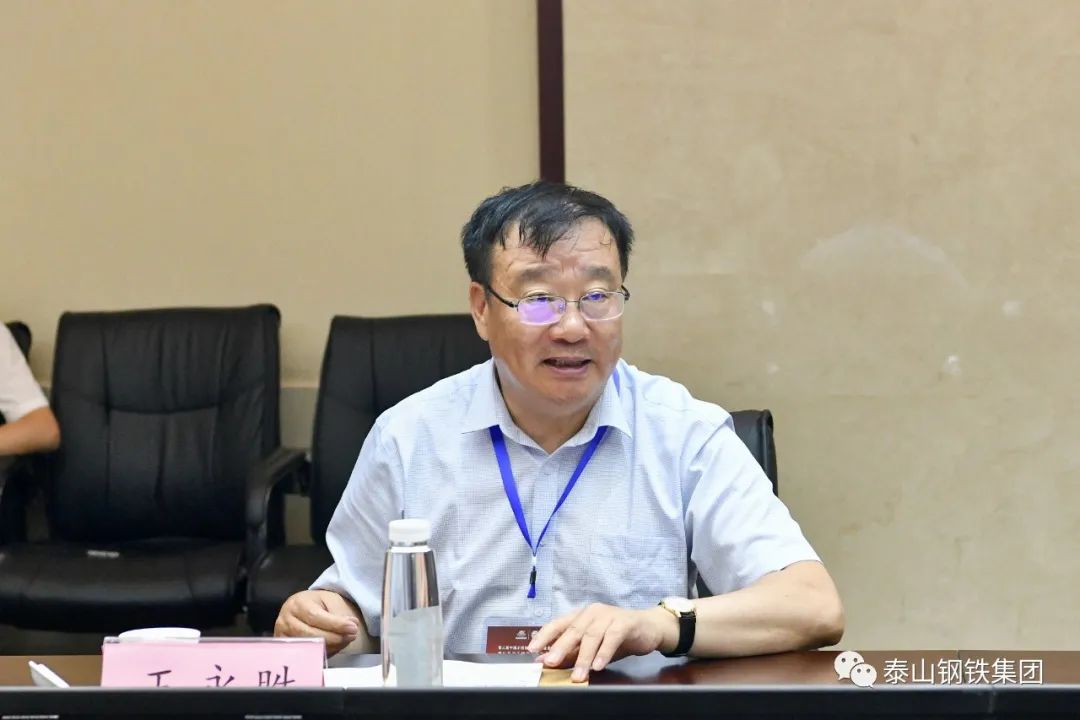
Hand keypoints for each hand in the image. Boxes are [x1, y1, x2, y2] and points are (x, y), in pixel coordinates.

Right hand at [274, 589, 361, 655]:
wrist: (303, 609)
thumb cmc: (316, 604)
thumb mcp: (328, 600)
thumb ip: (338, 614)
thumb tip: (351, 626)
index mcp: (297, 604)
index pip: (315, 616)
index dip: (335, 624)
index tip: (353, 628)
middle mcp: (286, 620)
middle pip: (311, 634)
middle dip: (335, 638)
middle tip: (351, 636)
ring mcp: (283, 637)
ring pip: (308, 647)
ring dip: (331, 646)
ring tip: (344, 641)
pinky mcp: (286, 650)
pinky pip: (306, 656)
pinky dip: (323, 653)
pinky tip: (334, 648)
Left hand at [527, 603, 676, 681]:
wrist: (650, 628)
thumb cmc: (618, 638)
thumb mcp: (591, 648)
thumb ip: (570, 653)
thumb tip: (544, 659)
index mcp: (581, 616)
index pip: (558, 624)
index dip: (544, 636)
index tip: (532, 650)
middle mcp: (592, 613)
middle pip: (573, 630)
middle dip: (560, 647)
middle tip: (550, 662)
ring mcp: (608, 616)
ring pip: (592, 636)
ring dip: (584, 657)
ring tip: (578, 675)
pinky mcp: (625, 622)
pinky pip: (612, 637)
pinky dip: (604, 652)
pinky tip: (598, 665)